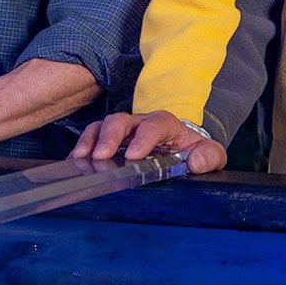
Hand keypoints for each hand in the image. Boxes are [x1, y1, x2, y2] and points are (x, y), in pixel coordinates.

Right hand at [70, 110, 226, 172]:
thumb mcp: (210, 154)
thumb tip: (196, 163)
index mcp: (166, 123)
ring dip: (91, 140)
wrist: (185, 150)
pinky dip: (83, 149)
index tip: (134, 157)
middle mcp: (141, 123)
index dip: (143, 138)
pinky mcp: (112, 143)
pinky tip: (74, 163)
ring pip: (102, 127)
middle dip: (109, 136)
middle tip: (100, 156)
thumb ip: (209, 156)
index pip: (154, 125)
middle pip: (121, 121)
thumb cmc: (195, 151)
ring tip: (80, 158)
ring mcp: (124, 133)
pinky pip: (93, 140)